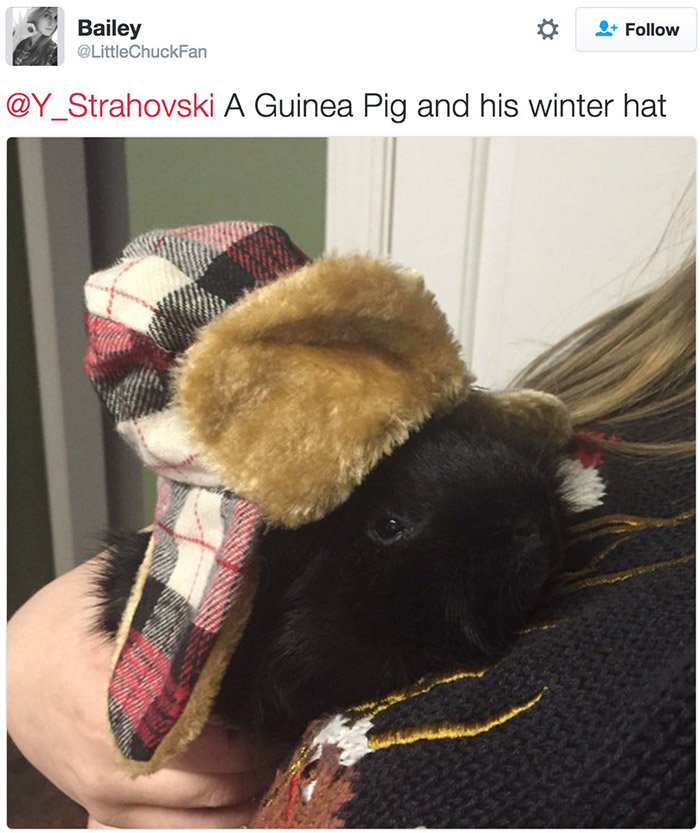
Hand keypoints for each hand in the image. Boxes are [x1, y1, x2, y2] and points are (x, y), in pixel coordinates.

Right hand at [7, 558, 286, 827]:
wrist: (12, 670)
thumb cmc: (69, 622)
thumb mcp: (119, 580)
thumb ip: (180, 564)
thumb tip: (241, 539)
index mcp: (115, 696)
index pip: (207, 733)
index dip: (257, 729)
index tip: (288, 707)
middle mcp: (112, 761)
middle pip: (214, 783)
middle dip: (262, 761)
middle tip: (292, 730)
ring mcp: (106, 796)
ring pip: (201, 823)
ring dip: (247, 796)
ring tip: (276, 758)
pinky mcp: (103, 813)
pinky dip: (217, 821)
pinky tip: (244, 790)